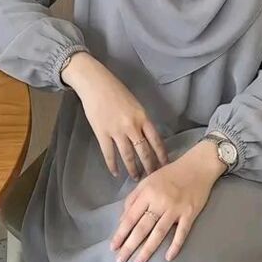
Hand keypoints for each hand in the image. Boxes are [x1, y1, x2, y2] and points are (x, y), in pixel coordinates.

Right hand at [62, 52, 168, 179]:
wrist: (95, 84)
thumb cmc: (116, 91)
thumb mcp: (135, 104)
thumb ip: (141, 120)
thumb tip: (146, 137)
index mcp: (143, 117)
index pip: (156, 140)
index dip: (161, 155)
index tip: (166, 165)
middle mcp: (132, 126)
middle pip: (144, 151)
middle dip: (149, 166)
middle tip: (152, 177)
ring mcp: (117, 131)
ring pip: (128, 155)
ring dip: (132, 168)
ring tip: (135, 178)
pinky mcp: (102, 133)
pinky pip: (109, 153)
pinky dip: (112, 165)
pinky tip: (115, 173)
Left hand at [110, 153, 216, 261]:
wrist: (198, 166)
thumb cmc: (170, 174)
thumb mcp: (148, 181)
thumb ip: (134, 198)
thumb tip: (122, 219)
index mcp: (147, 192)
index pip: (131, 217)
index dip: (121, 233)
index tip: (113, 247)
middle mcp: (160, 201)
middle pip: (142, 227)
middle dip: (130, 245)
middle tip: (120, 260)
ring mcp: (176, 209)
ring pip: (159, 233)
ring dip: (148, 249)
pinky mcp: (190, 213)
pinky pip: (182, 232)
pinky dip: (175, 245)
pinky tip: (168, 258)